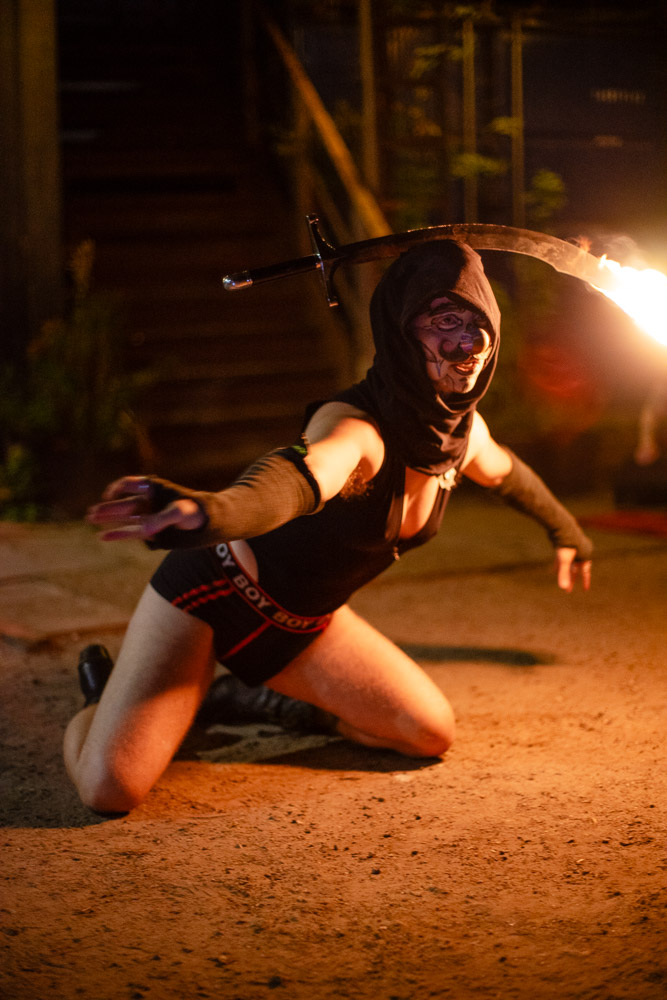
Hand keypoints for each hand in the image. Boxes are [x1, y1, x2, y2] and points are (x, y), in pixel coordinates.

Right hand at [86, 476, 204, 541]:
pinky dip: (118, 534)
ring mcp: (150, 516)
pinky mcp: (152, 532)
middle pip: (124, 502)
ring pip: (125, 517)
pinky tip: (103, 537)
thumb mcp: (181, 512)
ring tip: (91, 519)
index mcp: (155, 489)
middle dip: (107, 507)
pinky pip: (131, 532)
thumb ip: (163, 518)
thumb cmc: (196, 512)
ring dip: (108, 518)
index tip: (109, 494)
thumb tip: (146, 529)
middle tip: (90, 513)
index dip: (118, 488)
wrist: (209, 523)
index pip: (131, 483)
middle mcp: (150, 502)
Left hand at [555, 547, 590, 592]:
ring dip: (565, 573)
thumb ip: (564, 573)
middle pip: (576, 570)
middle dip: (571, 580)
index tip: (585, 590)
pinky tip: (553, 572)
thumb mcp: (565, 560)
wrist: (561, 529)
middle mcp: (580, 554)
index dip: (585, 581)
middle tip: (568, 591)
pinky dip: (559, 565)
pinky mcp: (564, 547)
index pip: (585, 572)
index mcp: (584, 557)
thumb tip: (563, 588)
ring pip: (569, 565)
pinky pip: (562, 558)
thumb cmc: (566, 545)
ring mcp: (572, 550)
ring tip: (561, 582)